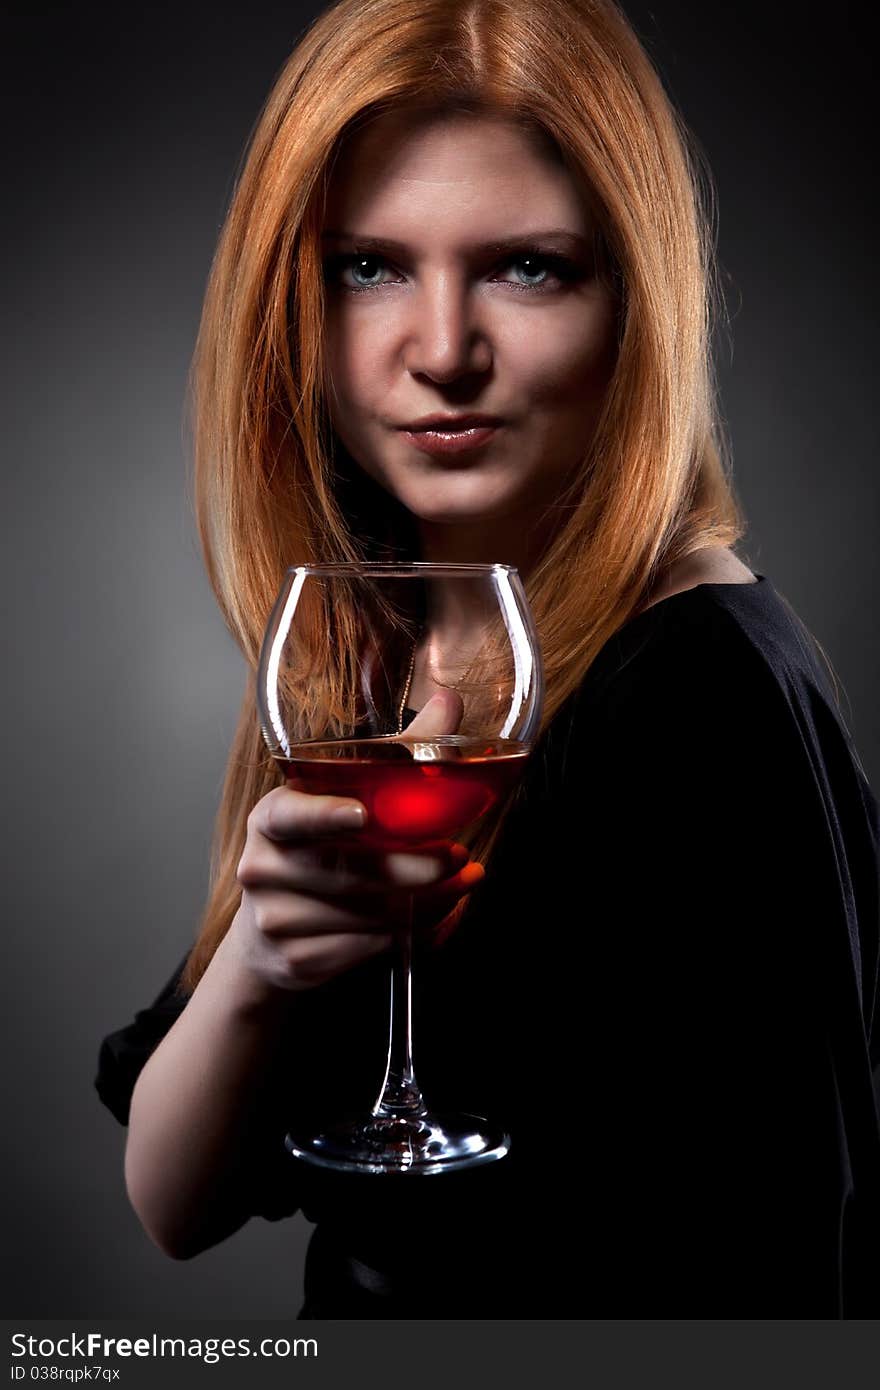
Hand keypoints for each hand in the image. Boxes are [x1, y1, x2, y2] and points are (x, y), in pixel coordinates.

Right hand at [228, 689, 483, 991]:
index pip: (291, 815)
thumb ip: (397, 750)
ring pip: (367, 916)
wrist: (271, 932)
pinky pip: (370, 948)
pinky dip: (414, 933)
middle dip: (414, 867)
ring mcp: (276, 920)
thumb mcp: (346, 796)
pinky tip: (437, 914)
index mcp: (271, 818)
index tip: (362, 815)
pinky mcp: (298, 962)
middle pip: (347, 872)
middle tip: (459, 856)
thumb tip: (450, 701)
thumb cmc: (321, 849)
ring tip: (462, 882)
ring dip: (428, 902)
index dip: (325, 814)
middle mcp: (264, 868)